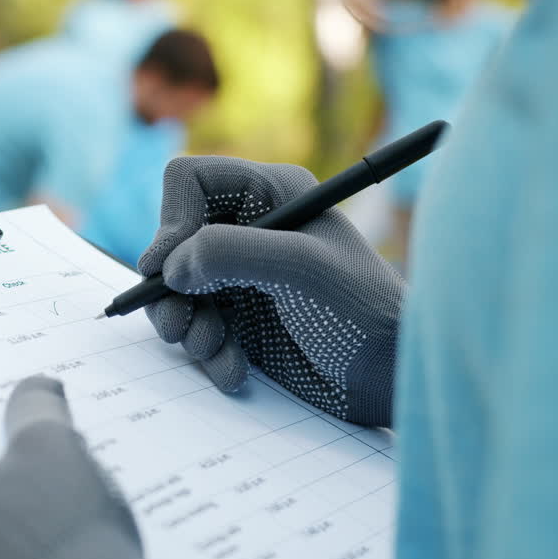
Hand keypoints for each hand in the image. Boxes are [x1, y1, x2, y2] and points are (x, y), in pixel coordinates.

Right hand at [139, 156, 402, 427]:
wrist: (388, 377)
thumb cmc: (361, 311)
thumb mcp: (301, 270)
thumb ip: (232, 254)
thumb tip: (171, 265)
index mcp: (270, 194)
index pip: (191, 182)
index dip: (172, 220)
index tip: (169, 269)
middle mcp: (250, 229)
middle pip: (173, 242)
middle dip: (172, 289)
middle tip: (179, 326)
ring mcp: (242, 276)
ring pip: (177, 291)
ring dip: (187, 327)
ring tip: (213, 351)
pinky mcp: (240, 319)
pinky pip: (196, 328)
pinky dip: (207, 353)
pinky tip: (234, 371)